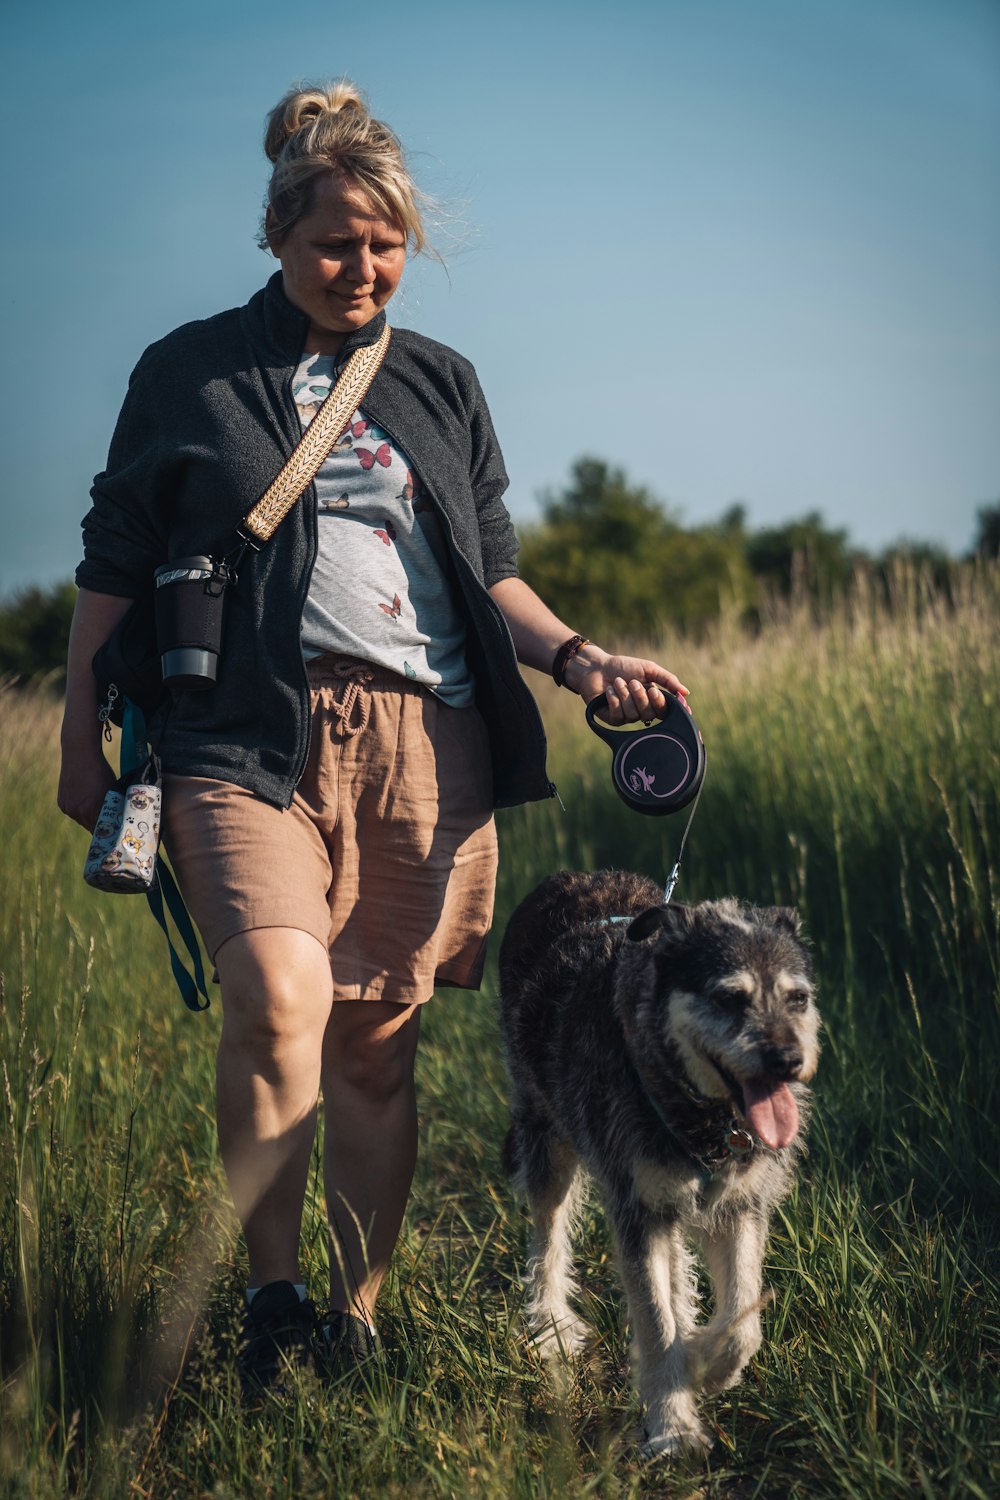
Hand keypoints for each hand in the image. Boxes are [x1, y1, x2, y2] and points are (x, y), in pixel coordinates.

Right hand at [58, 747, 116, 830]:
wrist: (79, 754)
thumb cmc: (100, 771)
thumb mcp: (111, 790)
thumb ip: (113, 807)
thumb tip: (119, 818)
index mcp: (90, 810)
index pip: (102, 830)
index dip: (109, 830)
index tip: (116, 830)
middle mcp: (76, 812)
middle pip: (91, 827)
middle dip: (100, 825)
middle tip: (109, 821)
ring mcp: (67, 808)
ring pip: (81, 820)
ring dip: (89, 817)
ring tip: (97, 807)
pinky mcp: (61, 803)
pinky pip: (73, 812)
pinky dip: (80, 809)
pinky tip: (86, 799)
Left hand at [565, 646, 690, 724]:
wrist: (597, 667)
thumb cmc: (623, 667)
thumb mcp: (648, 669)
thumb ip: (667, 680)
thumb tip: (686, 692)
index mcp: (653, 700)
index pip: (664, 711)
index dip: (660, 704)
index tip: (654, 691)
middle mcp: (642, 711)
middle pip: (649, 714)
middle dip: (640, 696)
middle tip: (632, 682)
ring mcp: (627, 717)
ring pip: (633, 714)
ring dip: (624, 694)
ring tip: (617, 682)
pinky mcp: (612, 719)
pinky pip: (618, 716)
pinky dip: (614, 699)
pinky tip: (609, 690)